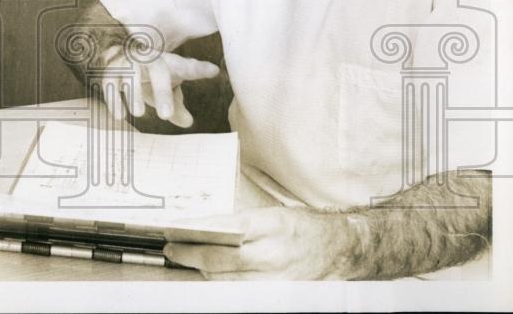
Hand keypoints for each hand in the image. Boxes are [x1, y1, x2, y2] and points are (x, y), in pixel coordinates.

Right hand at [96, 49, 219, 127]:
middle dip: (162, 92)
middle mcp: (149, 58)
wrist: (122, 56)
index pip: (186, 66)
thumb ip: (177, 106)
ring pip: (130, 73)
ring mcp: (129, 62)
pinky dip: (113, 98)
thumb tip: (188, 122)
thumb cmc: (151, 76)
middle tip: (166, 116)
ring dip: (134, 93)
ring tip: (139, 113)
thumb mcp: (167, 88)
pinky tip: (119, 116)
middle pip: (157, 71)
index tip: (213, 71)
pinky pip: (110, 83)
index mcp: (168, 62)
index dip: (199, 68)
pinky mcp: (110, 70)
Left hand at [163, 207, 357, 279]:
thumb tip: (203, 231)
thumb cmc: (303, 229)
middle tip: (172, 249)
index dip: (195, 231)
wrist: (340, 249)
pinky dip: (221, 284)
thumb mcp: (271, 216)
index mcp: (272, 226)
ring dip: (202, 271)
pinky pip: (240, 292)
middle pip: (220, 259)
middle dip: (190, 254)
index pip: (223, 229)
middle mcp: (274, 254)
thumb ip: (239, 224)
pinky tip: (209, 276)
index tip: (175, 230)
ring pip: (226, 280)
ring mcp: (277, 279)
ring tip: (186, 261)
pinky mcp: (279, 296)